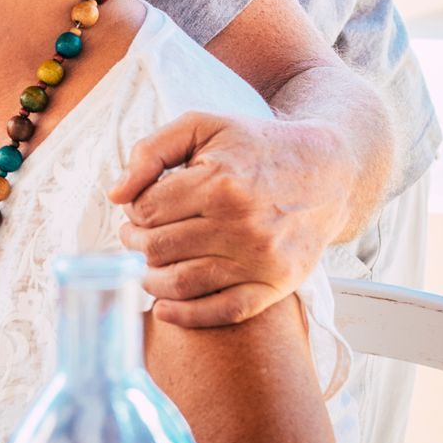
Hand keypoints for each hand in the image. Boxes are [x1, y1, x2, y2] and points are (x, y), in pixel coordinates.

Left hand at [108, 111, 354, 327]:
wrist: (326, 171)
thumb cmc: (255, 147)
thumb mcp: (202, 127)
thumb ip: (151, 151)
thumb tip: (116, 194)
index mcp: (220, 182)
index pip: (148, 210)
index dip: (132, 210)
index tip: (138, 207)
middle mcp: (242, 224)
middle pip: (159, 248)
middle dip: (135, 242)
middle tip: (135, 235)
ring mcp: (261, 259)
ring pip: (182, 283)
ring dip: (150, 278)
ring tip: (147, 264)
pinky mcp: (277, 285)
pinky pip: (222, 312)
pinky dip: (186, 316)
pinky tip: (164, 308)